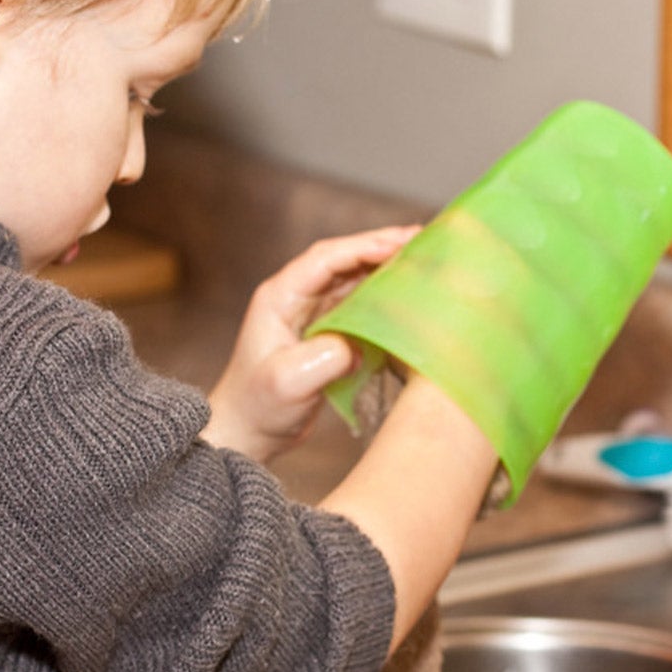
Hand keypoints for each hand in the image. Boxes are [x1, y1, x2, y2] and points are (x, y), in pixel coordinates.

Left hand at [202, 225, 420, 462]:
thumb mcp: (287, 383)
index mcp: (280, 297)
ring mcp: (313, 314)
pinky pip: (360, 304)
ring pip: (354, 279)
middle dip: (381, 248)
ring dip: (386, 269)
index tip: (398, 244)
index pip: (325, 260)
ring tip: (423, 261)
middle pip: (344, 260)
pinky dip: (384, 296)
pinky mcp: (328, 332)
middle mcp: (297, 298)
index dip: (362, 248)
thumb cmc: (258, 406)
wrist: (248, 431)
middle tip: (423, 240)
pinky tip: (409, 296)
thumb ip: (322, 360)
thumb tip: (356, 347)